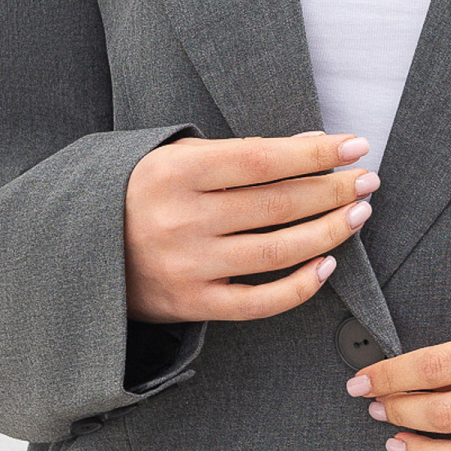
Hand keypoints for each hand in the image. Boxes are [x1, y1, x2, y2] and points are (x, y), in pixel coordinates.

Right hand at [125, 132, 376, 323]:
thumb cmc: (142, 196)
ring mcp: (187, 266)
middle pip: (276, 205)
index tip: (355, 146)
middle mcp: (180, 220)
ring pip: (276, 253)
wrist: (83, 253)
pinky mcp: (193, 304)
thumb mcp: (176, 159)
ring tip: (357, 215)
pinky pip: (259, 302)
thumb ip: (238, 153)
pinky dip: (299, 286)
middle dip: (332, 191)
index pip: (262, 160)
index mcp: (174, 173)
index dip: (315, 155)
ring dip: (327, 233)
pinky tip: (326, 265)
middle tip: (367, 181)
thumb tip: (312, 147)